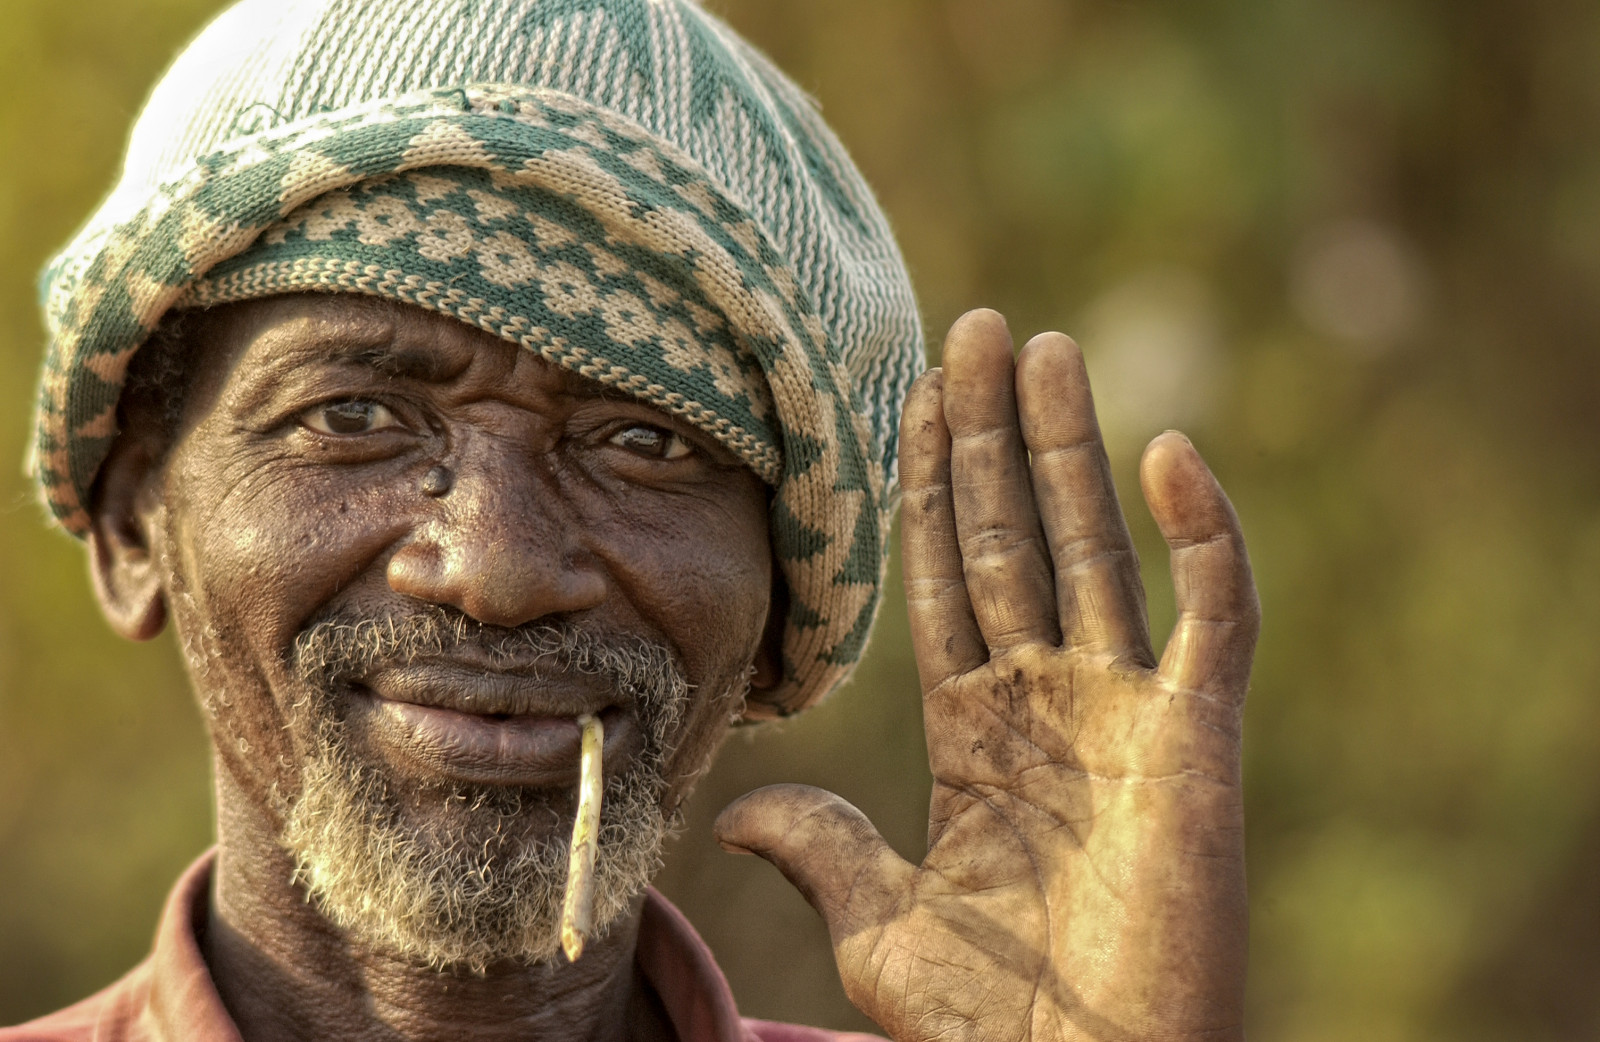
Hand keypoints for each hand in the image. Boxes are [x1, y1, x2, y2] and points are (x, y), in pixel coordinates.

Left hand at [716, 309, 1258, 1041]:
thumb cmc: (993, 1019)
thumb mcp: (879, 924)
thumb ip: (820, 848)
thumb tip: (742, 809)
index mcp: (977, 734)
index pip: (945, 579)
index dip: (929, 492)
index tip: (908, 405)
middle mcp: (1051, 702)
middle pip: (1015, 538)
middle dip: (991, 437)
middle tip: (973, 332)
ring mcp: (1127, 712)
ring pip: (1097, 547)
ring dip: (1074, 447)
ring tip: (1045, 349)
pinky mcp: (1198, 738)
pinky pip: (1211, 615)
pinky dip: (1204, 536)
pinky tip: (1169, 453)